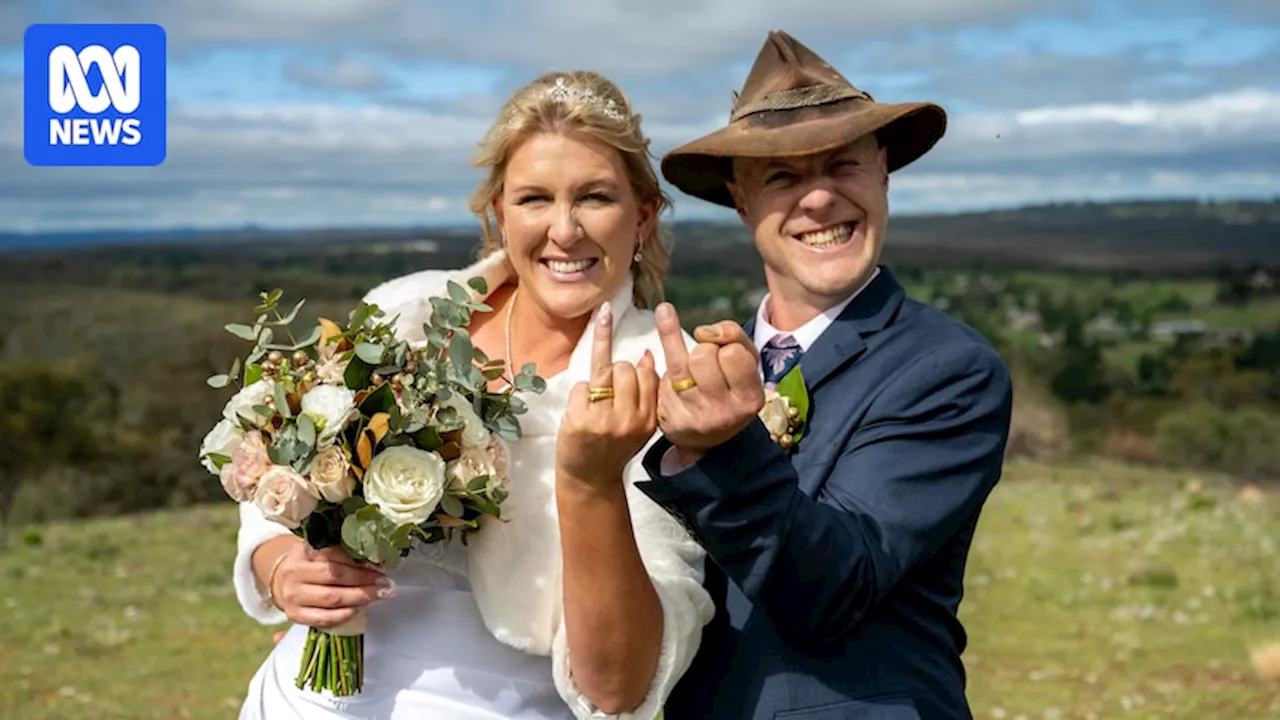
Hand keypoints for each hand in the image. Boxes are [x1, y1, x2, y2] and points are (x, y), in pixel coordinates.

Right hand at [268, 542, 392, 628]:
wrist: (284, 582)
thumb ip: (344, 552)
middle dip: (364, 580)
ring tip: (378, 594)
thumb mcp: (322, 551)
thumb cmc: (311, 564)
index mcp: (303, 551)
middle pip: (335, 576)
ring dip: (360, 597)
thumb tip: (377, 558)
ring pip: (332, 598)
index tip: (380, 564)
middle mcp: (295, 572)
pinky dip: (346, 613)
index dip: (359, 560)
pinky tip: (360, 607)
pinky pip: (325, 618)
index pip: (334, 554)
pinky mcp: (295, 615)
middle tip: (385, 582)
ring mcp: (293, 596)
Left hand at [557, 301, 658, 487]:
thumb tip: (647, 354)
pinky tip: (580, 412)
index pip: (648, 374)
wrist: (590, 480)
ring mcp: (604, 420)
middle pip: (624, 368)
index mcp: (648, 419)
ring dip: (596, 381)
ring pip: (603, 372)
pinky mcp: (580, 421)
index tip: (640, 347)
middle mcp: (630, 419)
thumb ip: (644, 393)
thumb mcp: (637, 424)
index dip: (640, 361)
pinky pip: (580, 386)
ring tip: (594, 399)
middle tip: (608, 392)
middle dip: (615, 371)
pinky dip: (578, 395)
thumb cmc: (612, 447)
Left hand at [654, 303, 764, 460]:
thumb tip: (702, 331)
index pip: (732, 352)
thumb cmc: (729, 387)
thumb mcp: (745, 361)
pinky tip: (660, 362)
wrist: (709, 438)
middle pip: (703, 357)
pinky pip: (661, 380)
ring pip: (678, 365)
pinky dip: (663, 370)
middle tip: (705, 360)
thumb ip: (733, 335)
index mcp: (749, 397)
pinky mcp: (672, 420)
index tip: (724, 349)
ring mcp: (697, 418)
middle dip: (702, 349)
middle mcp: (725, 412)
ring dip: (674, 344)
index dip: (725, 343)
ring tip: (667, 319)